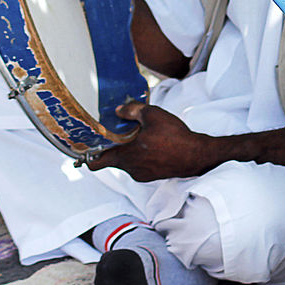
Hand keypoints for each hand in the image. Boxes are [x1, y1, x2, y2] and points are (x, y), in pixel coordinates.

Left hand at [86, 102, 214, 180]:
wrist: (197, 155)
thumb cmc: (174, 137)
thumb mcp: (153, 115)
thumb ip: (132, 111)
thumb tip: (118, 110)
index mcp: (124, 156)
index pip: (95, 163)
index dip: (88, 154)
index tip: (88, 144)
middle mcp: (130, 168)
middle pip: (112, 158)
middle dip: (114, 145)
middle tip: (120, 131)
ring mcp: (142, 174)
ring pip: (128, 160)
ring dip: (130, 149)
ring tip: (142, 134)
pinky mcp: (153, 174)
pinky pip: (140, 163)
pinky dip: (142, 154)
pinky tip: (154, 142)